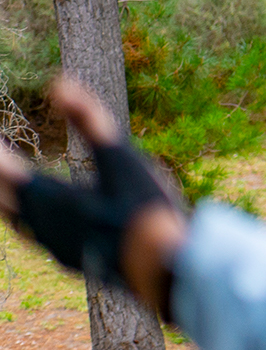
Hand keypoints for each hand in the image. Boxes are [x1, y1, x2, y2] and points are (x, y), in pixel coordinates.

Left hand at [0, 79, 187, 318]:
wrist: (166, 267)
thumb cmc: (146, 208)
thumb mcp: (121, 158)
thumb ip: (89, 119)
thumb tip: (59, 82)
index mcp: (53, 199)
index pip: (7, 169)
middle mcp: (45, 225)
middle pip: (4, 197)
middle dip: (0, 175)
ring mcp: (55, 246)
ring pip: (16, 219)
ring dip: (8, 198)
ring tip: (8, 184)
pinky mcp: (69, 260)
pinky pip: (35, 235)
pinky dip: (27, 217)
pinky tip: (40, 218)